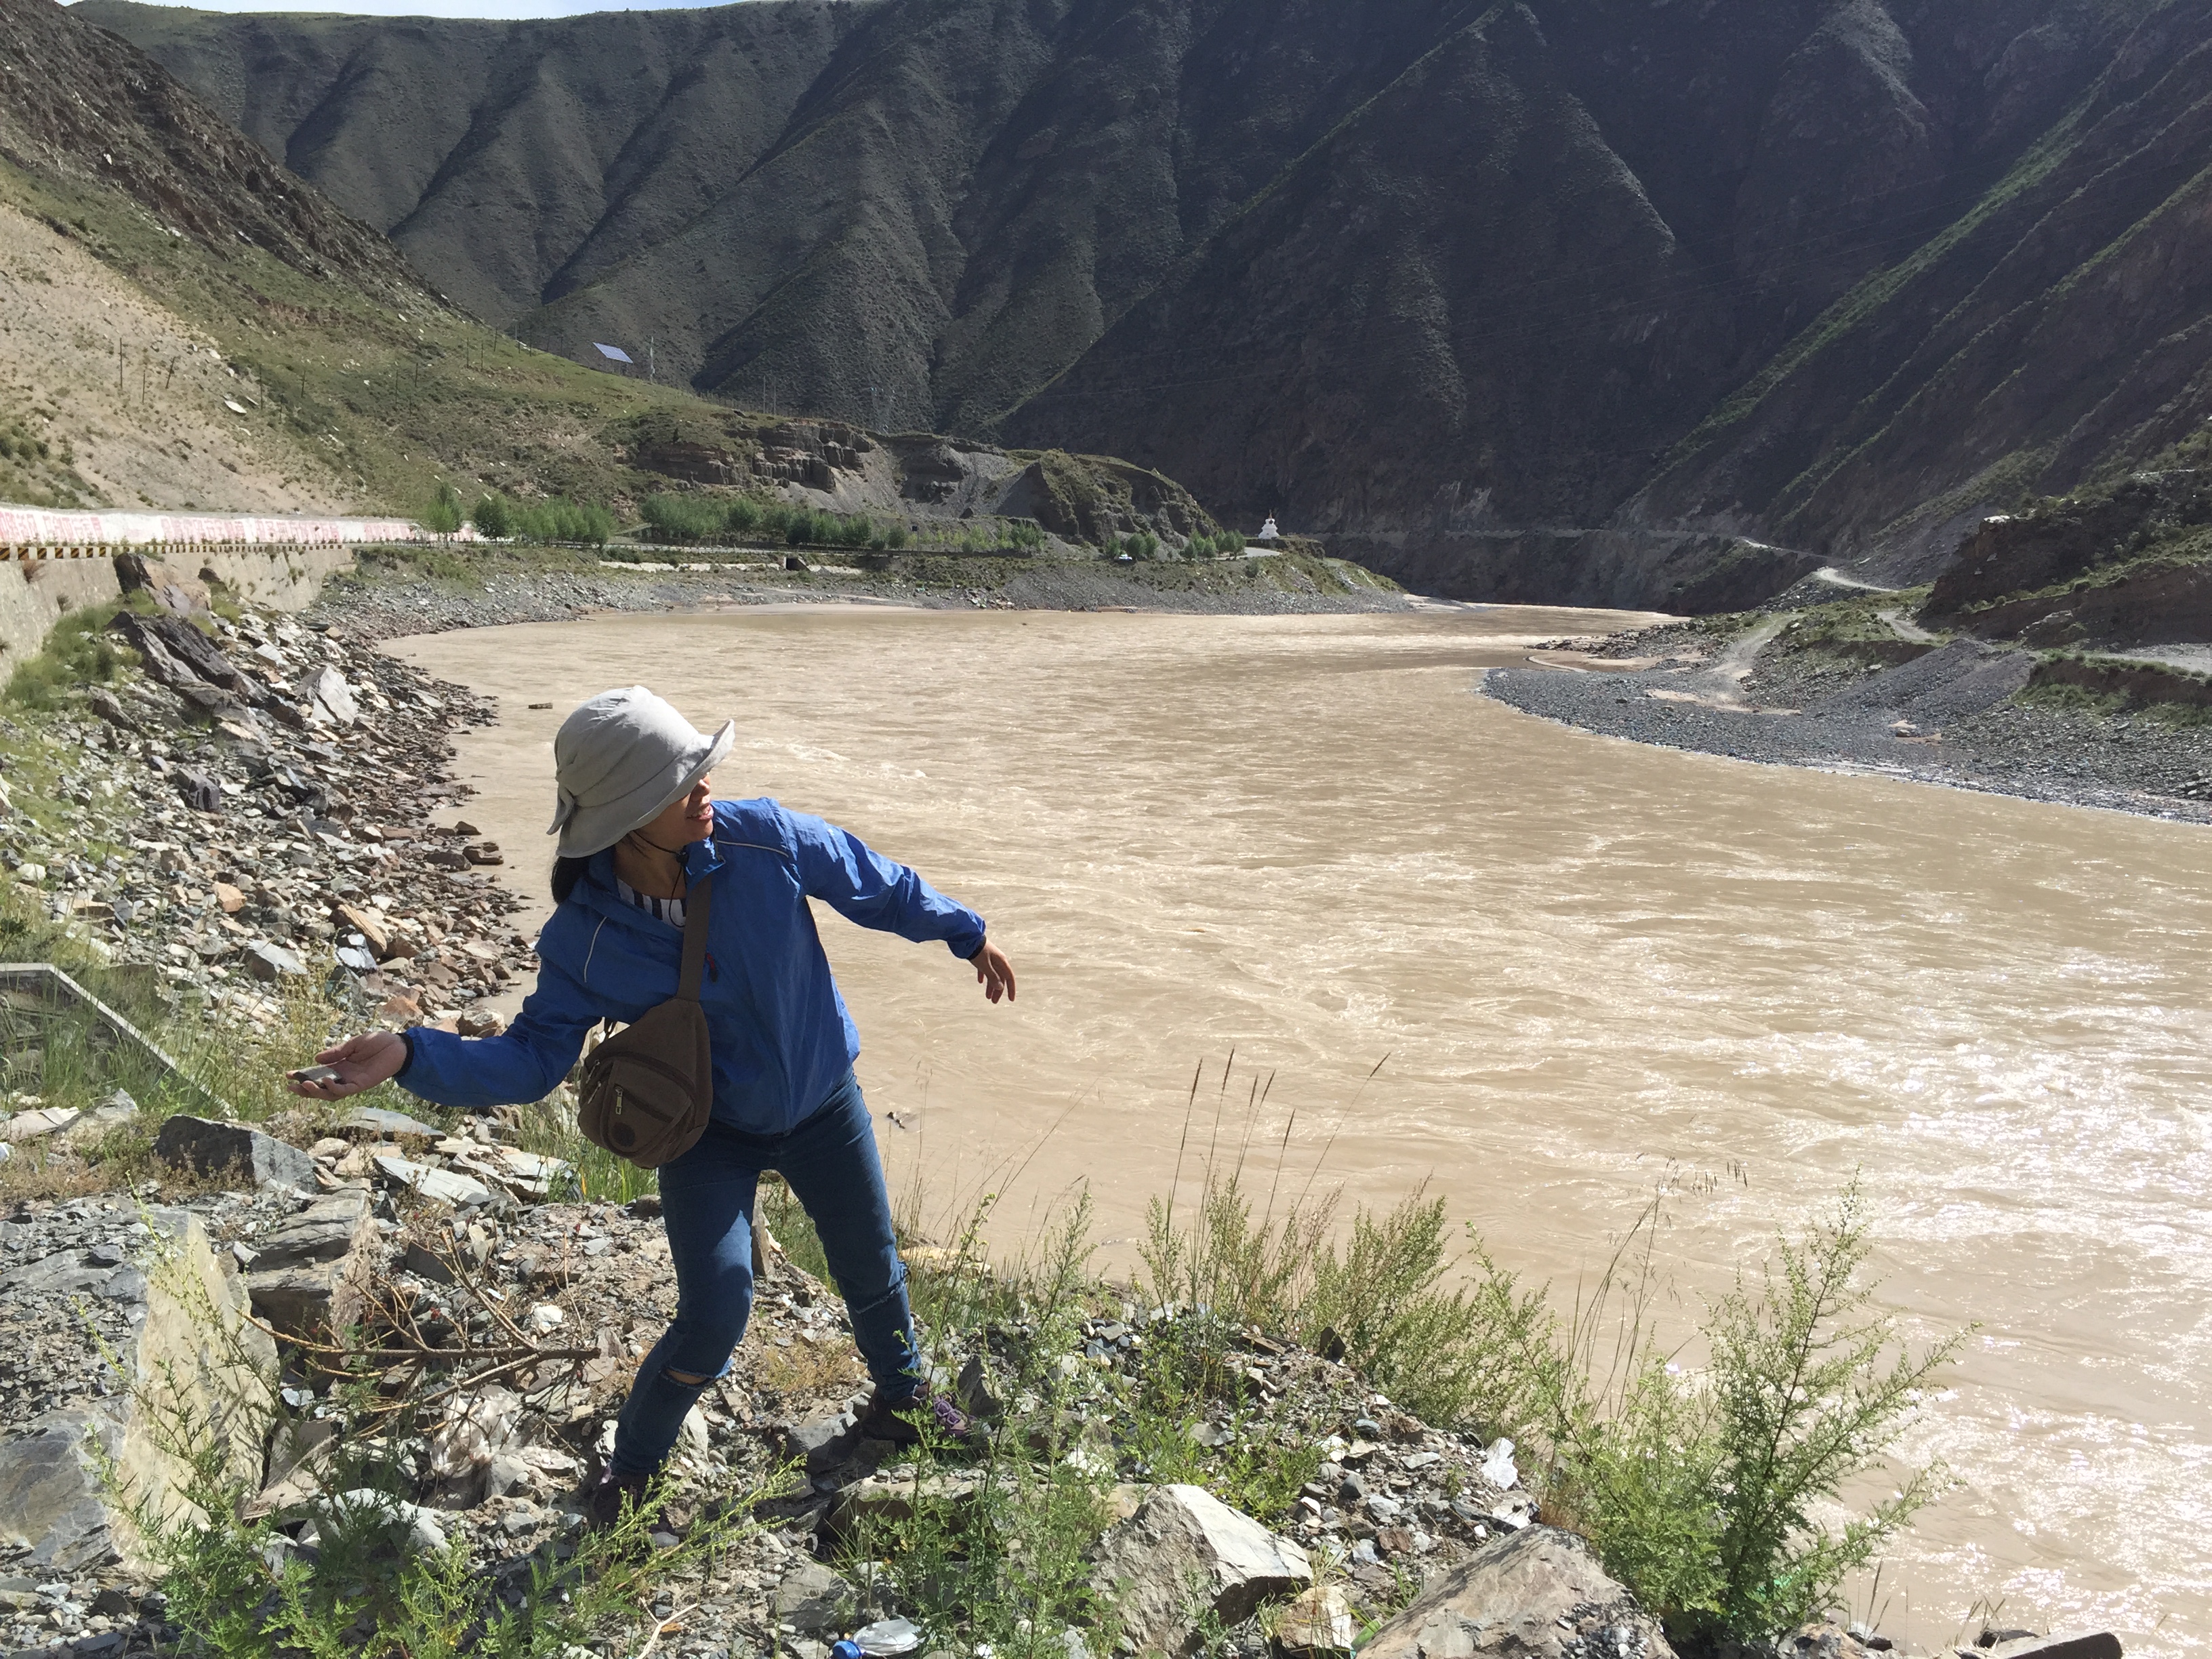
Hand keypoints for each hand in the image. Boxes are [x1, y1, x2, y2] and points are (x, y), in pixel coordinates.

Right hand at [285, 1031, 408, 1098]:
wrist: (398, 1045)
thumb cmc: (377, 1042)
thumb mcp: (353, 1044)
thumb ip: (336, 1052)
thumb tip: (316, 1058)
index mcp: (340, 1066)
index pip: (317, 1074)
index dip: (303, 1075)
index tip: (288, 1075)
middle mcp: (344, 1077)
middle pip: (320, 1088)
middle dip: (305, 1089)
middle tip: (290, 1086)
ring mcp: (352, 1082)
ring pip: (330, 1093)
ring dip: (317, 1091)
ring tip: (305, 1085)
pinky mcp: (362, 1084)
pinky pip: (345, 1090)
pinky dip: (334, 1088)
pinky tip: (326, 1081)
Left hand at [968, 941, 1015, 1003]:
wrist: (967, 937)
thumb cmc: (978, 950)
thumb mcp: (985, 965)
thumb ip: (993, 976)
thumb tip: (1000, 987)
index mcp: (1001, 961)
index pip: (1009, 978)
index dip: (1011, 989)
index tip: (1011, 999)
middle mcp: (997, 960)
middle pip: (1000, 978)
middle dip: (998, 991)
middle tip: (994, 1001)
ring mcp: (990, 958)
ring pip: (992, 975)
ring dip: (990, 986)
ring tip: (987, 996)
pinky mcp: (981, 957)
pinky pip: (985, 969)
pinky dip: (983, 976)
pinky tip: (980, 982)